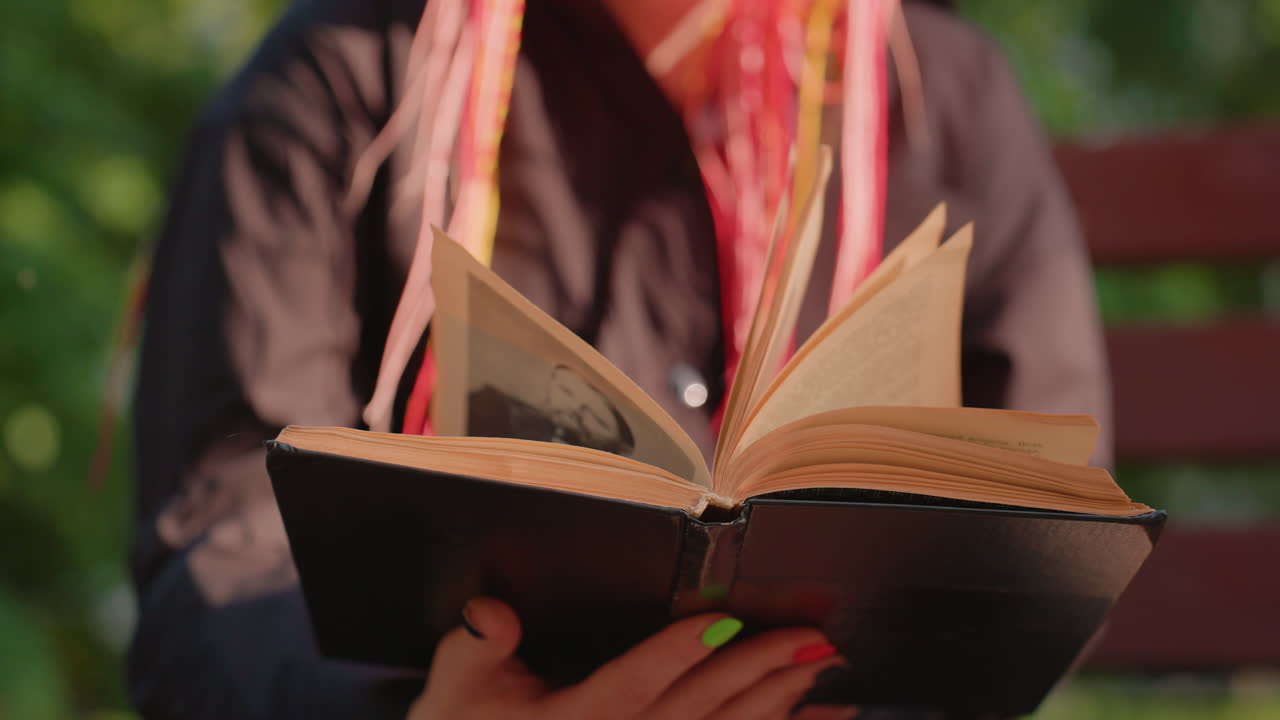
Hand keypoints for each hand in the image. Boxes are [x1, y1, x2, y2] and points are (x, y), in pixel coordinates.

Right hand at [406, 597, 857, 719]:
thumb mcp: (454, 689)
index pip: (632, 686)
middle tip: (810, 639)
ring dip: (776, 705)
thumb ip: (476, 643)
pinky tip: (812, 718)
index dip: (677, 653)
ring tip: (821, 670)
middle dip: (758, 672)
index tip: (722, 622)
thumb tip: (493, 611)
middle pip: (697, 710)